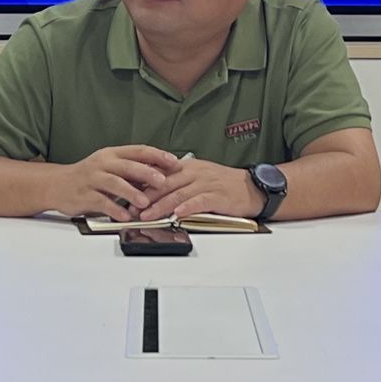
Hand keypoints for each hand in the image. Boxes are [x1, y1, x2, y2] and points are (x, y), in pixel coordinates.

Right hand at [49, 145, 179, 222]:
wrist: (56, 184)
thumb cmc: (88, 177)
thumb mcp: (110, 168)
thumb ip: (132, 171)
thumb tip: (161, 174)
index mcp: (112, 154)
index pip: (138, 151)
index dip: (157, 156)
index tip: (174, 162)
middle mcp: (102, 164)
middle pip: (127, 166)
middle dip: (146, 173)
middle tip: (162, 182)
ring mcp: (92, 179)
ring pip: (114, 183)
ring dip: (131, 193)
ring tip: (145, 203)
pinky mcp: (84, 196)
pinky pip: (101, 202)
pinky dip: (114, 209)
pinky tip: (125, 216)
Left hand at [140, 158, 257, 221]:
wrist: (252, 187)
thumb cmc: (224, 185)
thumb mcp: (199, 177)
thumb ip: (178, 182)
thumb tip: (154, 191)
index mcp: (188, 166)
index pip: (161, 173)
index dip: (143, 184)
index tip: (128, 195)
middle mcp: (195, 172)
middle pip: (166, 183)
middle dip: (146, 196)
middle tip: (132, 208)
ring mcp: (206, 183)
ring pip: (179, 194)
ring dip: (161, 205)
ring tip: (148, 215)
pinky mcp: (218, 196)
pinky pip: (200, 201)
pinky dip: (188, 207)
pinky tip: (178, 214)